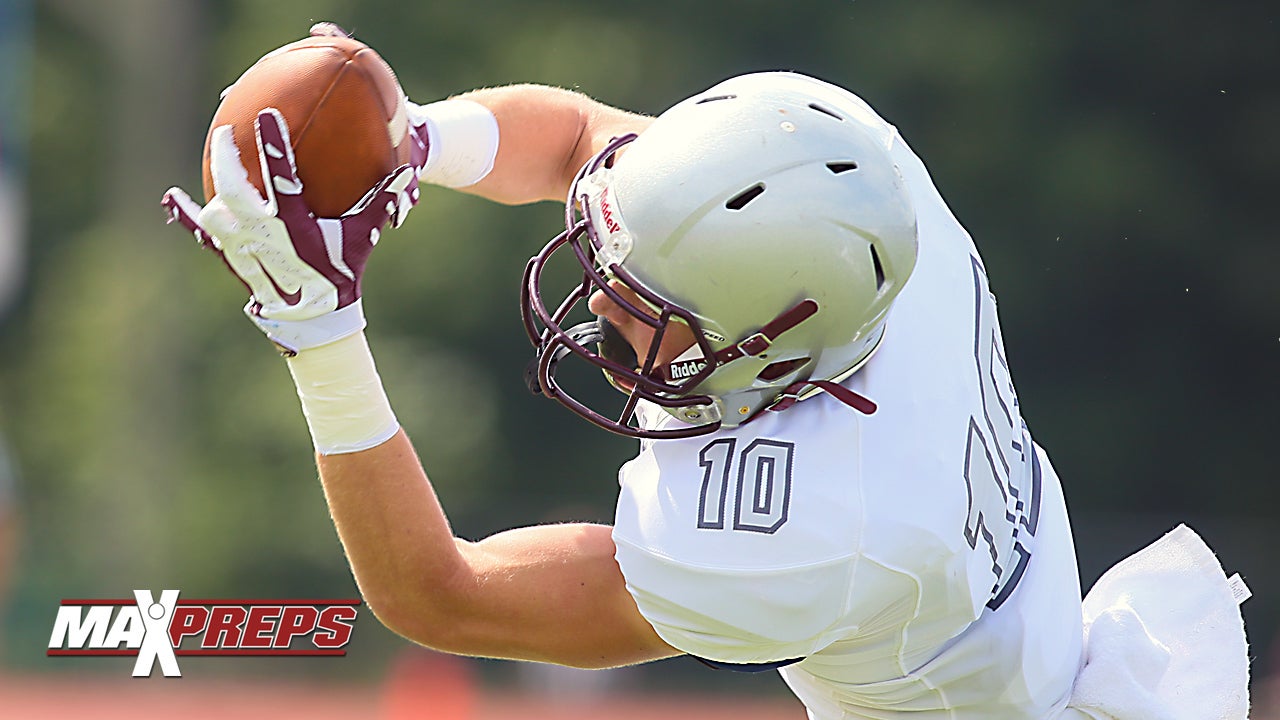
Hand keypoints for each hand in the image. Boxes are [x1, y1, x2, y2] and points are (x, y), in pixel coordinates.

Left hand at [162, 109, 416, 352]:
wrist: (316, 320)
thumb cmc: (341, 274)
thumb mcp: (364, 237)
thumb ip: (380, 203)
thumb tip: (404, 172)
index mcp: (296, 225)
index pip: (282, 178)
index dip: (273, 146)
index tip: (266, 116)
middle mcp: (264, 234)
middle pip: (234, 189)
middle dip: (227, 158)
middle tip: (225, 134)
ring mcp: (244, 248)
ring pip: (216, 212)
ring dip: (212, 187)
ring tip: (212, 164)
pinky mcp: (233, 259)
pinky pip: (204, 235)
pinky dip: (187, 216)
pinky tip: (173, 199)